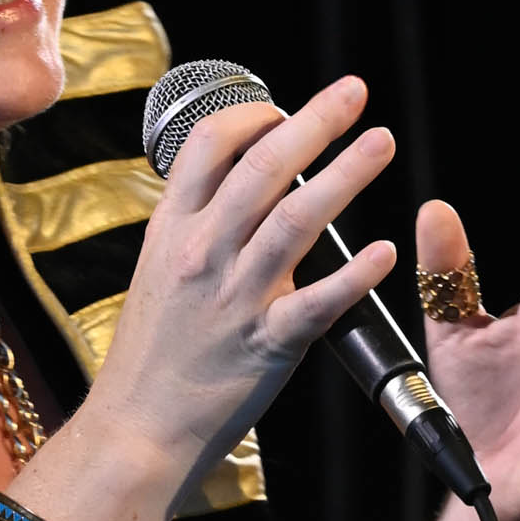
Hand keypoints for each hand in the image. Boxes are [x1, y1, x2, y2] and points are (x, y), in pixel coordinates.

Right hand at [87, 77, 396, 507]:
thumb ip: (198, 226)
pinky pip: (317, 302)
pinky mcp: (265, 343)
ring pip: (296, 220)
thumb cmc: (152, 353)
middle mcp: (203, 252)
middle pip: (263, 166)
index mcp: (173, 229)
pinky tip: (383, 251)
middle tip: (355, 92)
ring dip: (345, 175)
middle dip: (315, 122)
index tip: (286, 108)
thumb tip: (243, 182)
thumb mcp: (158, 271)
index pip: (210, 145)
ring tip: (381, 143)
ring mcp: (234, 296)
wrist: (135, 427)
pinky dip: (354, 274)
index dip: (253, 115)